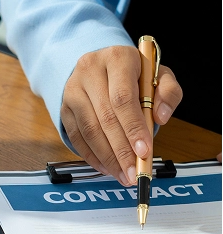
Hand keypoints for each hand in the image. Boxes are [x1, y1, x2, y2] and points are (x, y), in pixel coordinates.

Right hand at [61, 46, 182, 184]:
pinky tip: (106, 168)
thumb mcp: (158, 74)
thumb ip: (168, 92)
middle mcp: (90, 71)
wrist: (102, 65)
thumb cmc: (134, 74)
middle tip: (134, 172)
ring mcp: (73, 90)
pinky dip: (92, 156)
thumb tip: (161, 116)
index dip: (133, 128)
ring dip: (107, 158)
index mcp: (117, 58)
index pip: (123, 98)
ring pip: (90, 130)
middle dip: (121, 151)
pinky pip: (77, 137)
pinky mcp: (65, 107)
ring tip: (123, 175)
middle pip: (105, 118)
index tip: (144, 151)